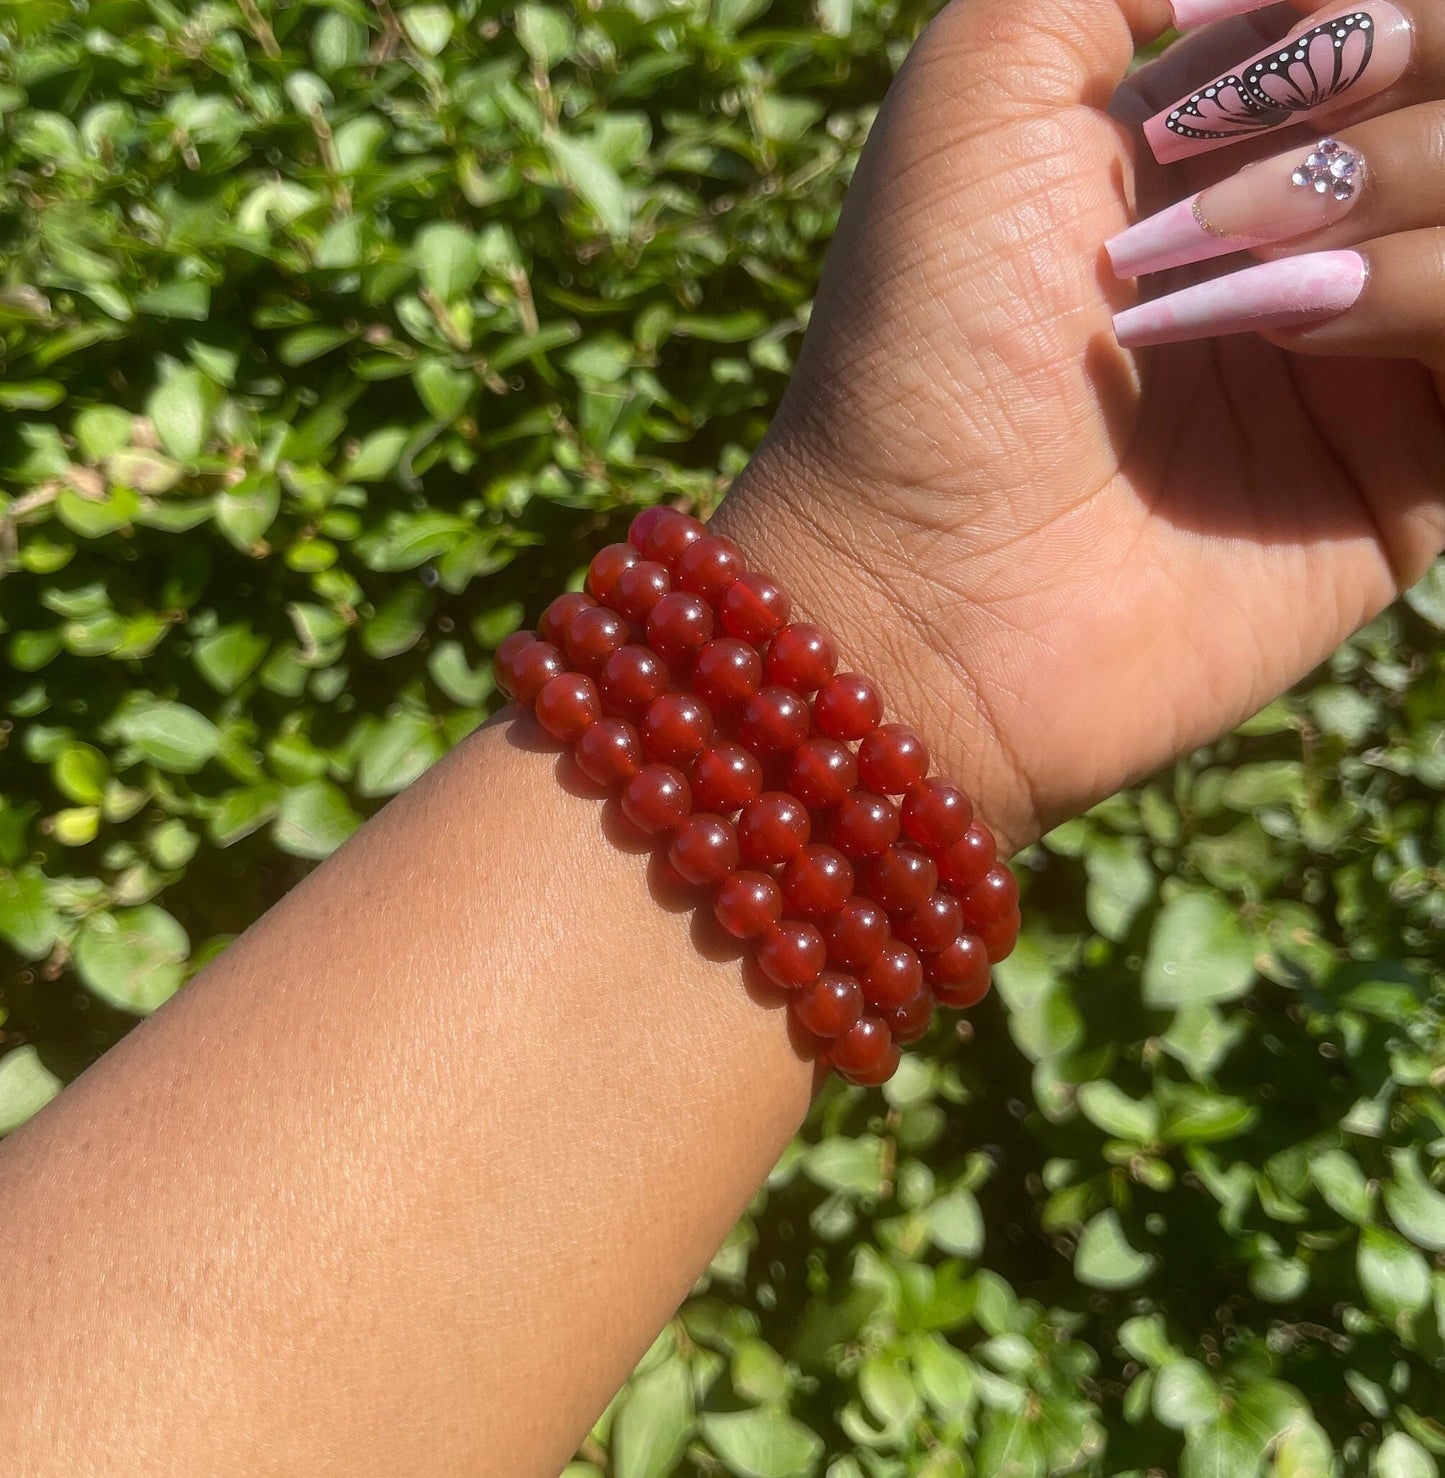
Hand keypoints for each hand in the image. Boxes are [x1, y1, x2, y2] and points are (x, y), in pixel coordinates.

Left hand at [714, 0, 1444, 852]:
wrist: (926, 578)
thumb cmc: (930, 336)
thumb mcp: (986, 84)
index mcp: (1223, 136)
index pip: (1392, 13)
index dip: (1361, 7)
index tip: (1242, 74)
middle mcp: (1313, 230)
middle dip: (1395, 78)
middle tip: (1234, 193)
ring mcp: (1372, 351)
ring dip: (1402, 187)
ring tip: (1249, 285)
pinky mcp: (1415, 472)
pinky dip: (1437, 295)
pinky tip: (1308, 334)